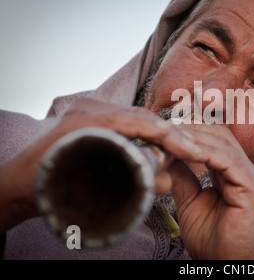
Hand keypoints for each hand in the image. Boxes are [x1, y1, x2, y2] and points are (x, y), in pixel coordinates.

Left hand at [0, 98, 200, 233]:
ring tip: (180, 148)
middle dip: (170, 133)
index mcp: (86, 121)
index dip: (170, 136)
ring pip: (136, 116)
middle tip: (192, 149)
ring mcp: (89, 110)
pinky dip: (145, 132)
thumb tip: (164, 179)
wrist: (16, 183)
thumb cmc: (44, 188)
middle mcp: (88, 108)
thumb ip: (127, 182)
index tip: (191, 149)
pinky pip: (126, 120)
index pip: (139, 121)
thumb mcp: (86, 189)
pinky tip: (158, 143)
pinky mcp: (92, 117)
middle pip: (141, 115)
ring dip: (159, 133)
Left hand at [163, 124, 253, 259]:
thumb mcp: (189, 202)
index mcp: (233, 173)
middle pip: (220, 135)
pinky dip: (207, 153)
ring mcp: (251, 178)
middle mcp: (245, 171)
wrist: (224, 265)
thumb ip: (183, 177)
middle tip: (165, 130)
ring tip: (171, 138)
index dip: (191, 133)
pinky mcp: (252, 188)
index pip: (215, 140)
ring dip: (195, 139)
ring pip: (224, 144)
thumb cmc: (210, 239)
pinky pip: (229, 160)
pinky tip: (187, 153)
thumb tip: (170, 155)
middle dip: (191, 130)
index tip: (164, 132)